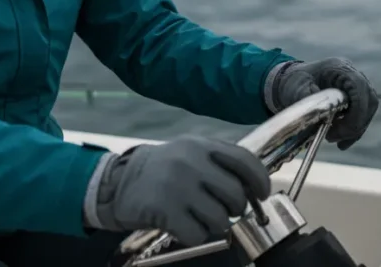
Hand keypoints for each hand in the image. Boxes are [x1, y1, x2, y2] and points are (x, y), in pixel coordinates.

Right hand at [93, 135, 270, 245]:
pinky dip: (194, 235)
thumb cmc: (163, 171)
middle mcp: (190, 161)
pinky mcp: (165, 209)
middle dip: (234, 209)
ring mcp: (177, 185)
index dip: (260, 181)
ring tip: (198, 217)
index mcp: (201, 145)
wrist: (119, 182)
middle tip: (221, 209)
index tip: (262, 195)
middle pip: (236, 195)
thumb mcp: (190, 153)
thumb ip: (220, 162)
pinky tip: (183, 225)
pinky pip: (198, 234)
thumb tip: (255, 187)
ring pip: (221, 219)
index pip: (244, 161)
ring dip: (214, 225)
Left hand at [269, 58, 378, 149]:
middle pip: (368, 100)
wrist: (291, 82)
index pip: (359, 87)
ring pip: (367, 109)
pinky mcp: (355, 97)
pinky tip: (341, 142)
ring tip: (333, 139)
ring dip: (354, 129)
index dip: (358, 110)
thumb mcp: (295, 88)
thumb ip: (307, 97)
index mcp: (338, 67)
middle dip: (355, 123)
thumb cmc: (293, 82)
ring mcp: (355, 85)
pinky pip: (362, 115)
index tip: (344, 131)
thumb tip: (320, 111)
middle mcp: (351, 74)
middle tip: (334, 138)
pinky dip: (353, 130)